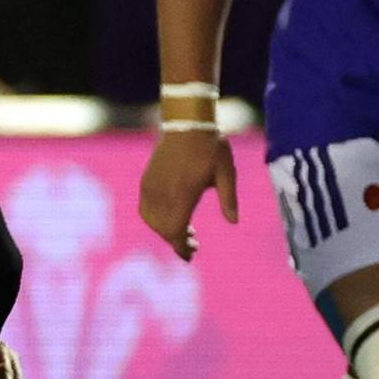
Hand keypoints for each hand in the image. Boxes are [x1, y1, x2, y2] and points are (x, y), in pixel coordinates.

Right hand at [136, 129, 236, 261]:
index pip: (175, 230)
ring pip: (151, 221)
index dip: (181, 246)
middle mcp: (164, 193)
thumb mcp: (226, 172)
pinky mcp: (146, 181)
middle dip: (176, 241)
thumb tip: (233, 221)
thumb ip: (229, 198)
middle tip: (193, 244)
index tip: (191, 254)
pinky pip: (144, 209)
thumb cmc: (211, 147)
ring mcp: (152, 187)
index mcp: (184, 194)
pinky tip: (169, 215)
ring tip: (183, 230)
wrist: (187, 124)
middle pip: (163, 229)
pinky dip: (154, 219)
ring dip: (164, 230)